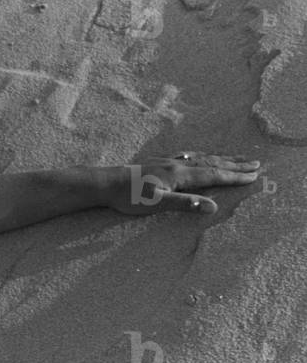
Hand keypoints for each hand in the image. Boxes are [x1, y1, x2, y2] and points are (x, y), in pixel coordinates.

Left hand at [100, 152, 260, 215]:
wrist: (105, 184)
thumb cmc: (128, 197)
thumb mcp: (157, 204)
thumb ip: (185, 205)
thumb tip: (212, 207)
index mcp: (180, 175)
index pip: (214, 175)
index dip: (235, 177)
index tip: (254, 176)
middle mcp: (176, 165)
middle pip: (212, 163)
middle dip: (235, 164)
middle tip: (256, 163)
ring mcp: (167, 162)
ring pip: (201, 158)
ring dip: (220, 158)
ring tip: (235, 157)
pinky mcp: (157, 163)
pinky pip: (187, 156)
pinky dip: (200, 156)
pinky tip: (197, 156)